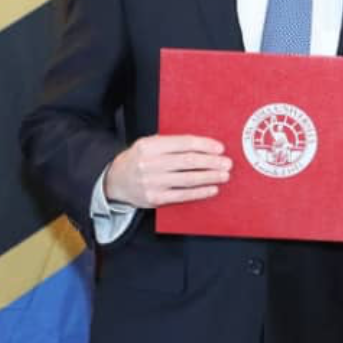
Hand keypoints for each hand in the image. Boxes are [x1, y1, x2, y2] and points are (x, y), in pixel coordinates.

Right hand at [103, 135, 230, 207]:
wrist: (115, 181)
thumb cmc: (139, 160)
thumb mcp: (149, 145)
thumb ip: (172, 144)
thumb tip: (205, 147)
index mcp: (149, 145)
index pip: (183, 143)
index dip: (204, 145)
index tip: (220, 148)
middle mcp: (149, 163)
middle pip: (188, 161)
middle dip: (211, 162)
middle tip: (227, 163)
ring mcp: (152, 182)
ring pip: (188, 179)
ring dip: (210, 177)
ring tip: (224, 175)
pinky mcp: (155, 198)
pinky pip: (182, 195)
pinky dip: (200, 192)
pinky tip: (212, 189)